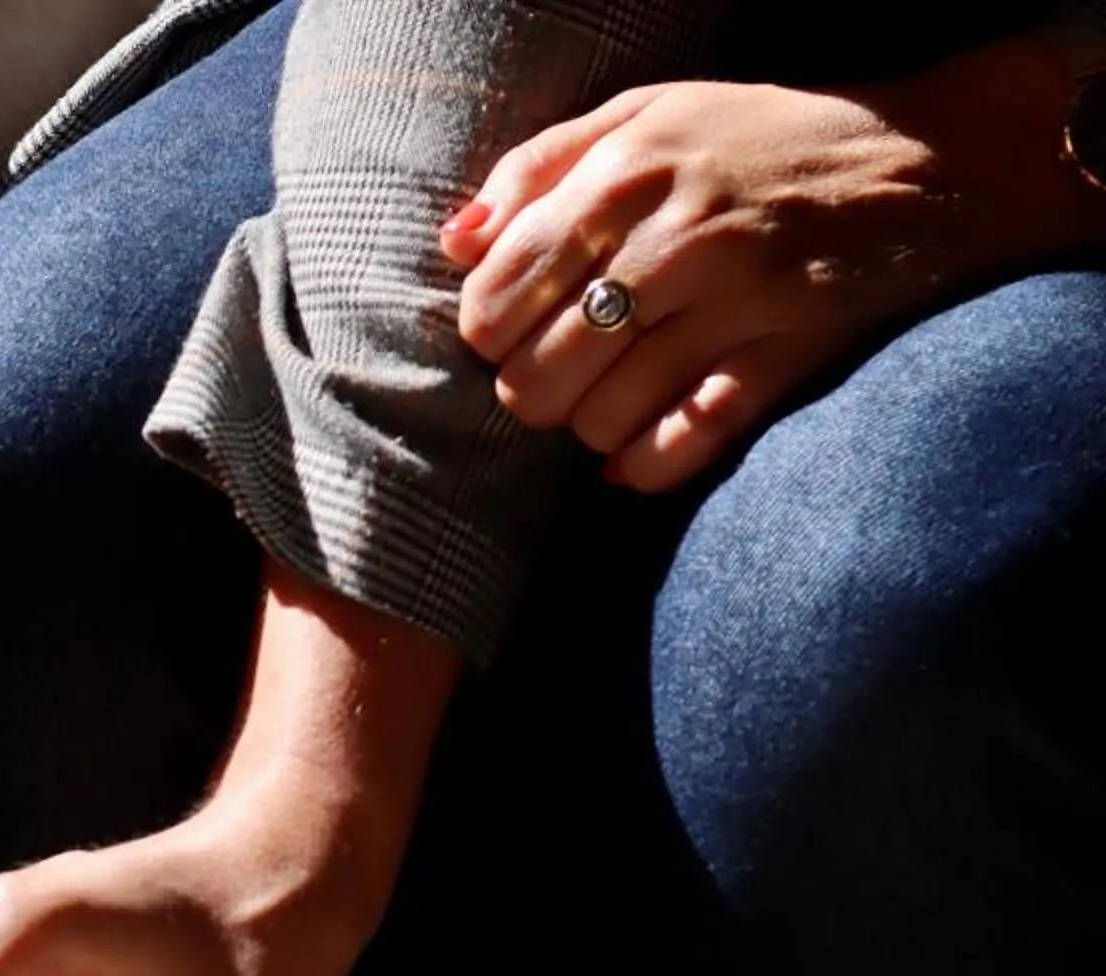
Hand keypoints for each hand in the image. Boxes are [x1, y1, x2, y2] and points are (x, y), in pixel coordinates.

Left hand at [440, 75, 994, 491]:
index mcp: (626, 173)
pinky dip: (642, 466)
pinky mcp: (781, 361)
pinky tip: (642, 445)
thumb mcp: (647, 116)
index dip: (488, 330)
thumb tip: (454, 244)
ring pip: (598, 422)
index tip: (516, 326)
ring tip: (619, 389)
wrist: (915, 165)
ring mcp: (732, 305)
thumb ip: (541, 168)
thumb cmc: (756, 142)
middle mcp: (673, 239)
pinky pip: (674, 449)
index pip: (496, 295)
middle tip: (567, 367)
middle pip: (536, 374)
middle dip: (535, 386)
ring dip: (594, 424)